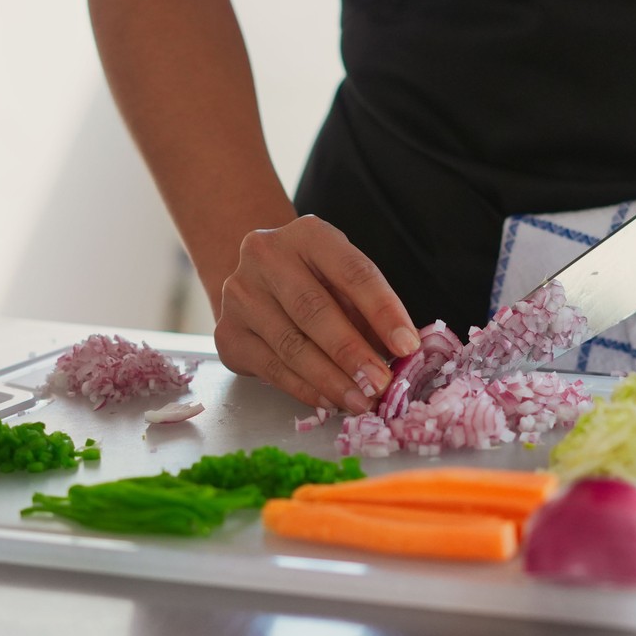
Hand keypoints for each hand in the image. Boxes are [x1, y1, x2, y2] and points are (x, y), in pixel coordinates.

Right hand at [214, 215, 420, 411]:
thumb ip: (369, 312)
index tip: (408, 345)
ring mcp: (240, 294)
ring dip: (331, 379)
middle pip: (314, 309)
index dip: (382, 310)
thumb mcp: (343, 281)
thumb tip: (402, 354)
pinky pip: (271, 368)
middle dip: (352, 352)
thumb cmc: (314, 282)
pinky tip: (329, 400)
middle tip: (380, 383)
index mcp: (308, 235)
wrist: (256, 282)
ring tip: (360, 400)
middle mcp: (265, 256)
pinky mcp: (227, 333)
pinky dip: (304, 389)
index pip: (352, 272)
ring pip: (290, 345)